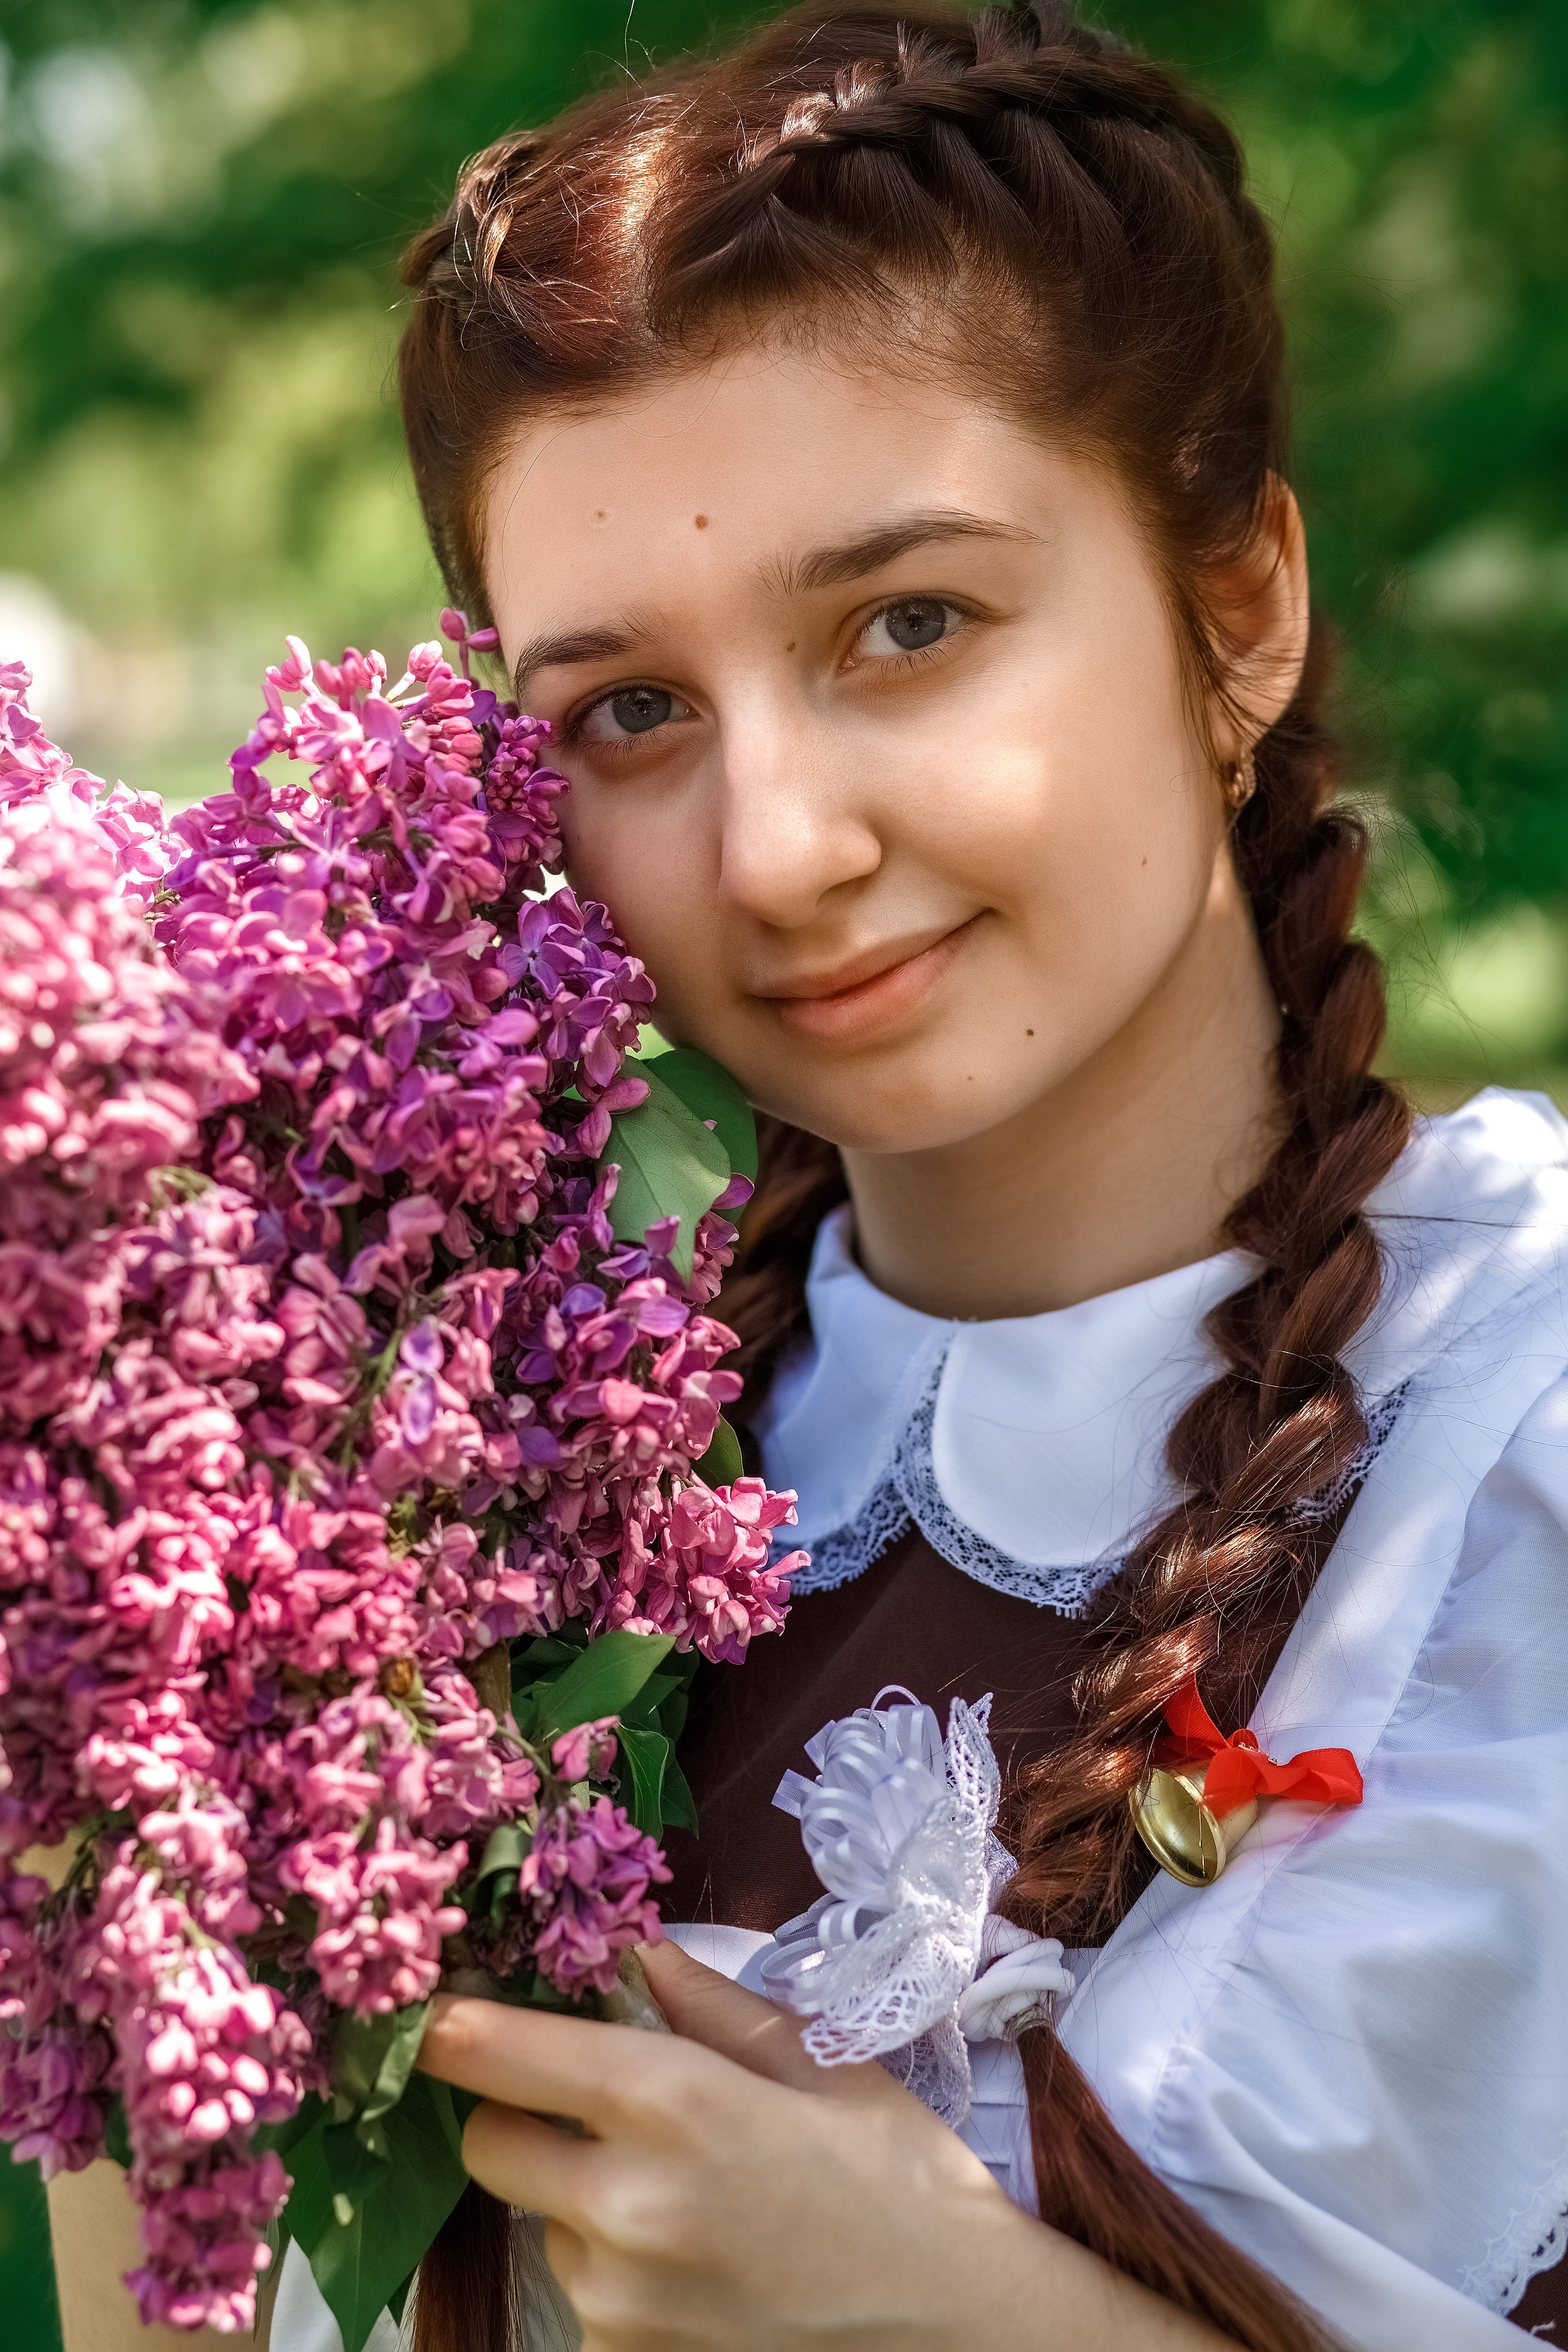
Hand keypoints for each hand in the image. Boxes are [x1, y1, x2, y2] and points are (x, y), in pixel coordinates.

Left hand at [416, 1941, 1226, 2351]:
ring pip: (535, 2218)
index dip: (452, 2023)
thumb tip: (630, 1949)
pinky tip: (697, 2256)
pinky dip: (612, 2263)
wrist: (956, 2330)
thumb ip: (707, 2001)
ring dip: (575, 2193)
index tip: (438, 2005)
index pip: (497, 2054)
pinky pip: (579, 2289)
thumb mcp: (817, 2061)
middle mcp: (622, 2206)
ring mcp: (615, 2299)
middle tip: (586, 2097)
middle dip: (515, 2109)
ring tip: (683, 2191)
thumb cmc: (898, 2178)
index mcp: (672, 2106)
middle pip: (485, 2140)